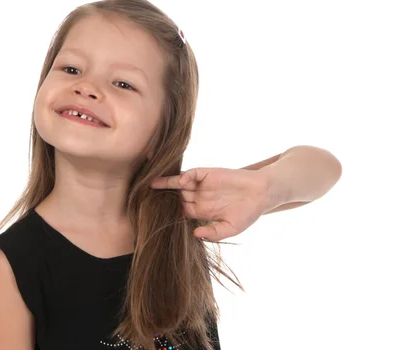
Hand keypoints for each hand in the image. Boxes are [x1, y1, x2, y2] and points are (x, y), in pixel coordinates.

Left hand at [149, 167, 272, 241]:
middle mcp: (198, 198)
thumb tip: (195, 234)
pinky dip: (185, 176)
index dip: (168, 214)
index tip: (153, 218)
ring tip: (150, 185)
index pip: (180, 212)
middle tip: (144, 200)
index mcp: (201, 212)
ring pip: (179, 184)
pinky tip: (181, 181)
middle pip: (175, 198)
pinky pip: (192, 174)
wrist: (262, 193)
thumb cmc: (247, 213)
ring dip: (166, 185)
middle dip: (162, 199)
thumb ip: (213, 233)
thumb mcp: (230, 228)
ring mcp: (202, 185)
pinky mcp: (207, 173)